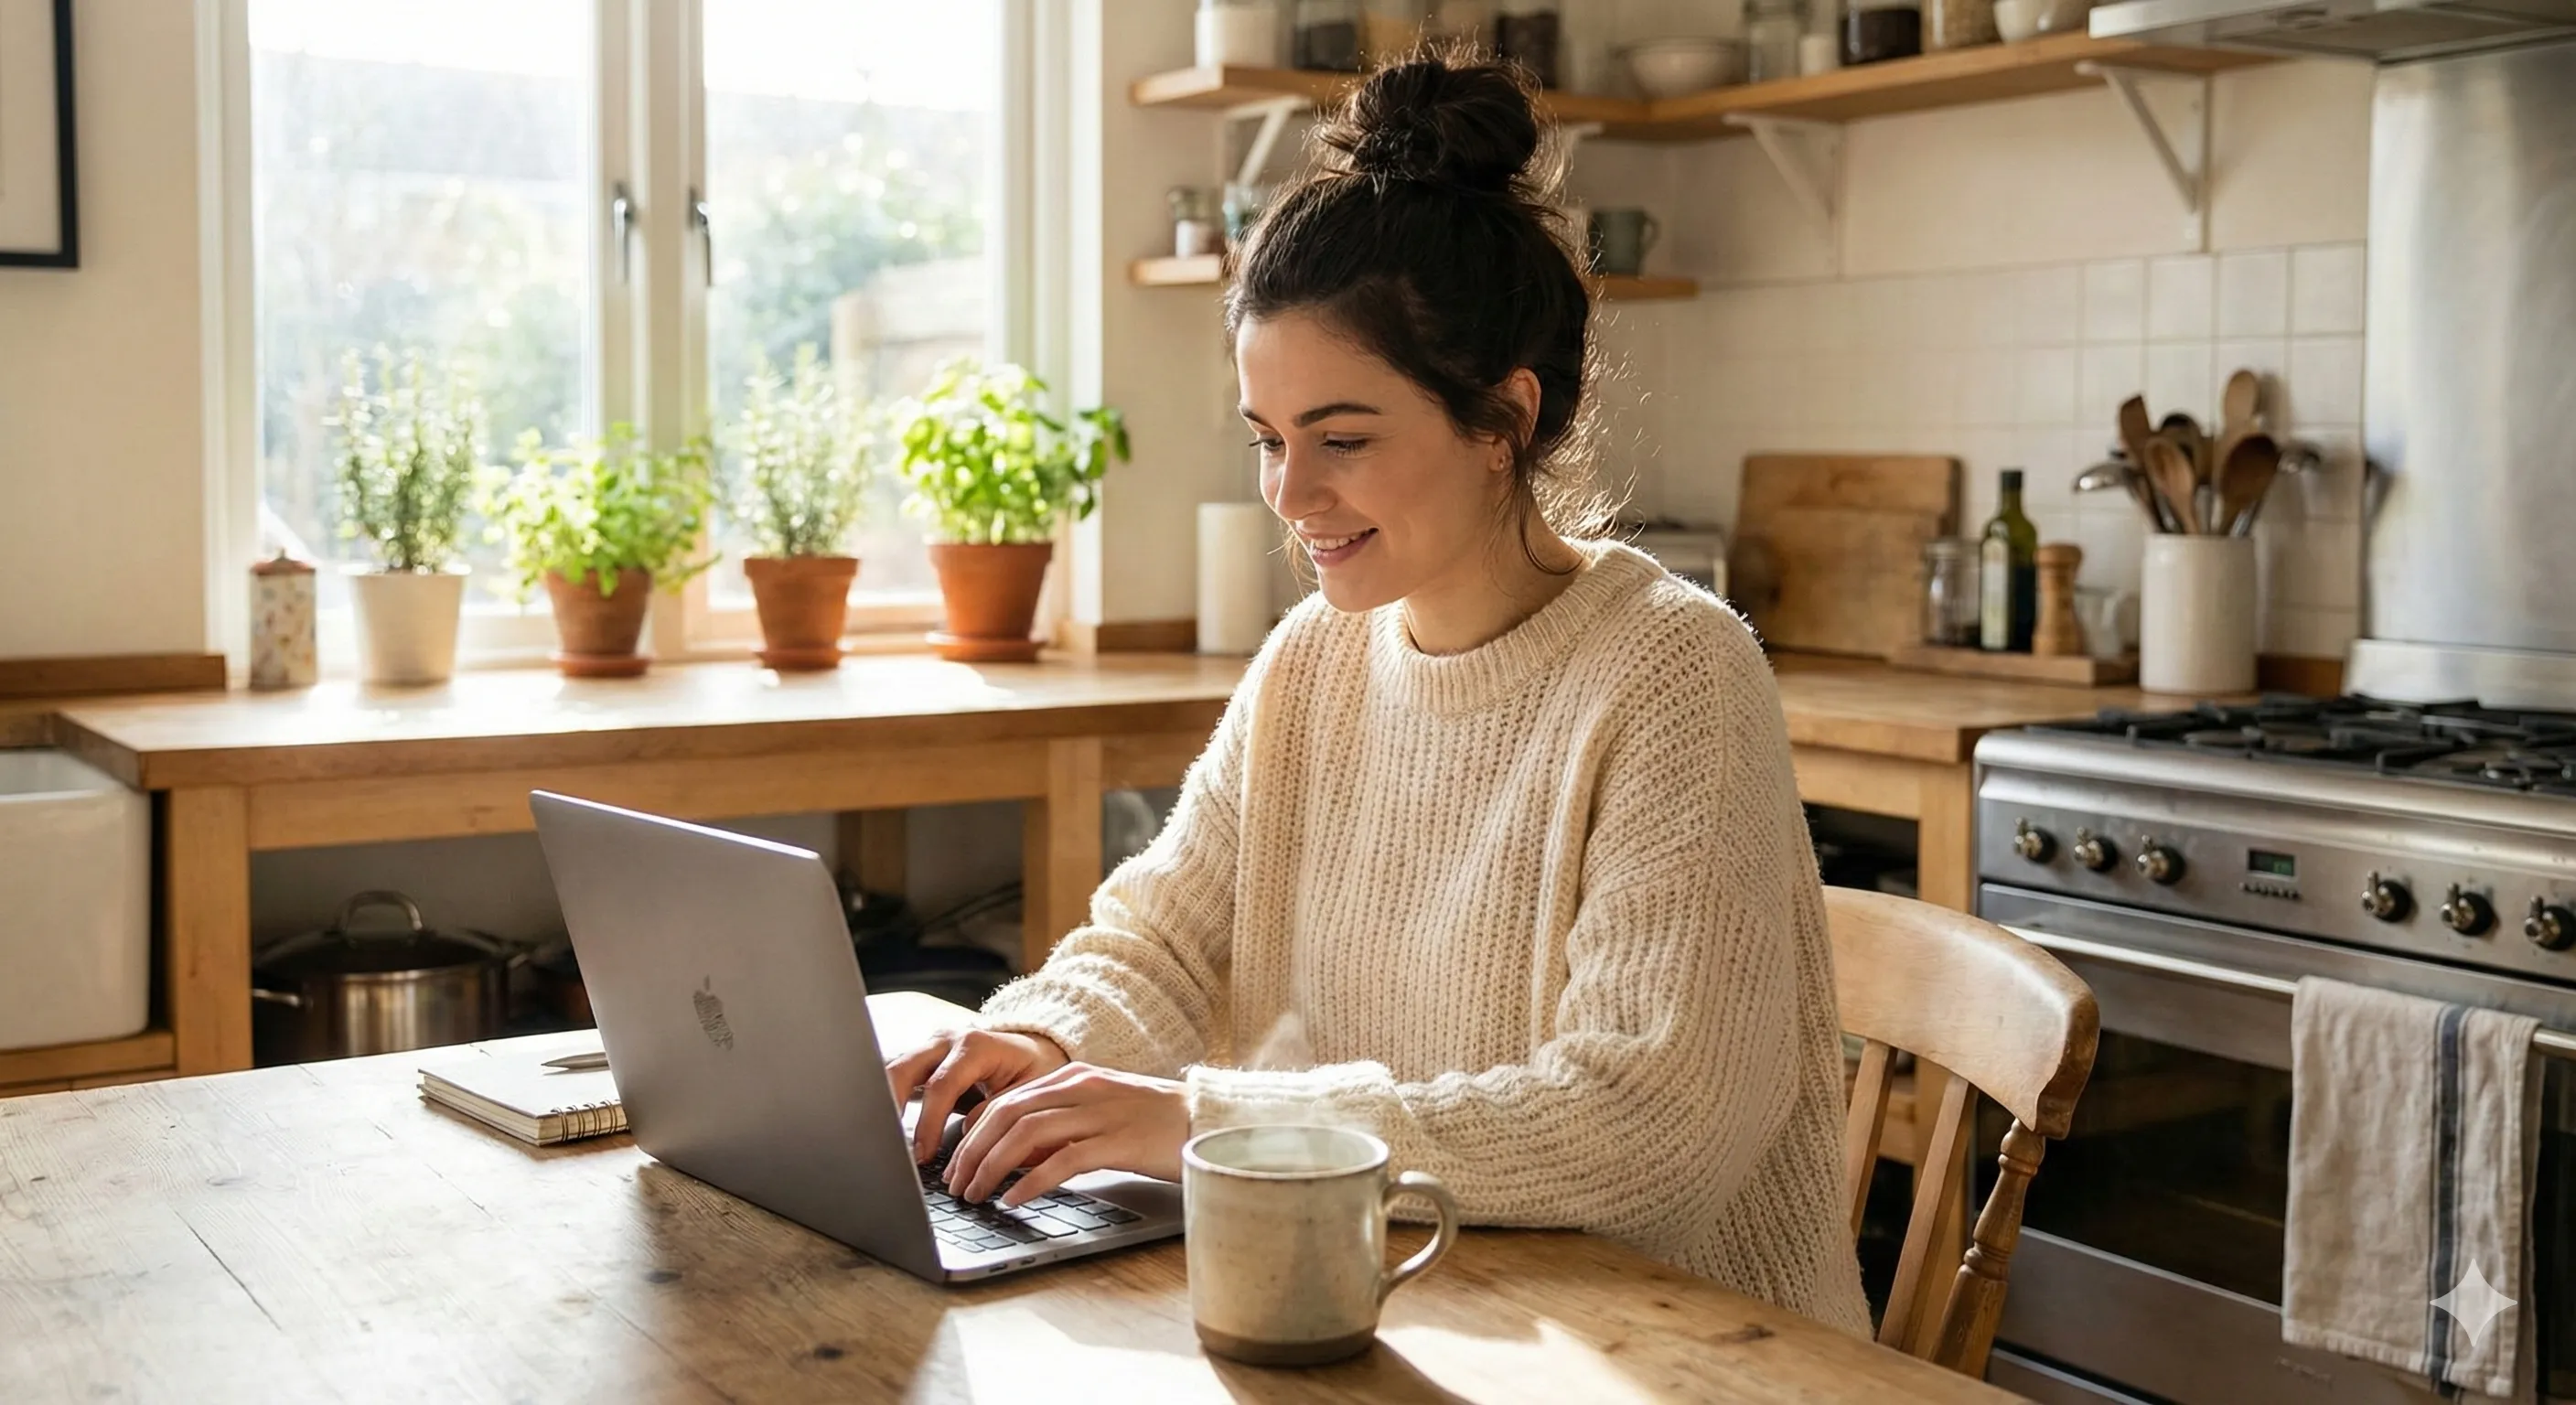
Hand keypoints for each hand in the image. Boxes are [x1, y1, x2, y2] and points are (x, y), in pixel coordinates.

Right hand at [884, 1028, 1069, 1164]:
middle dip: (889, 1106)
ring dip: (883, 1104)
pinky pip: (897, 1077)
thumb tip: (967, 1133)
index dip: (929, 1122)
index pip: (942, 1084)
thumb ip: (997, 1110)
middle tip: (886, 1144)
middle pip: (903, 1068)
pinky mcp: (922, 1060)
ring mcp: (931, 1047)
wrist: (1034, 1050)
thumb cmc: (1034, 1071)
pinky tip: (885, 1128)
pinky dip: (888, 1101)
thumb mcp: (1028, 1091)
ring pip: (892, 1069)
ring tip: (880, 1139)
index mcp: (976, 1045)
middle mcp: (947, 1040)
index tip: (923, 1154)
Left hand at [942, 1063, 1189, 1207]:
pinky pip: (1062, 1160)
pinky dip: (1031, 1181)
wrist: (1210, 1119)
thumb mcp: (1101, 1111)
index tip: (955, 1162)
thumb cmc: (1156, 1124)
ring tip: (975, 1195)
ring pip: (1026, 1134)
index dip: (973, 1133)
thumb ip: (1062, 1122)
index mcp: (1074, 1078)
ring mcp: (1100, 1113)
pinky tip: (1014, 1200)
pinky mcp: (1118, 1142)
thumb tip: (1018, 1155)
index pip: (1006, 1100)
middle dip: (972, 1151)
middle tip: (955, 1184)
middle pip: (1007, 1114)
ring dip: (991, 1167)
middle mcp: (1082, 1088)